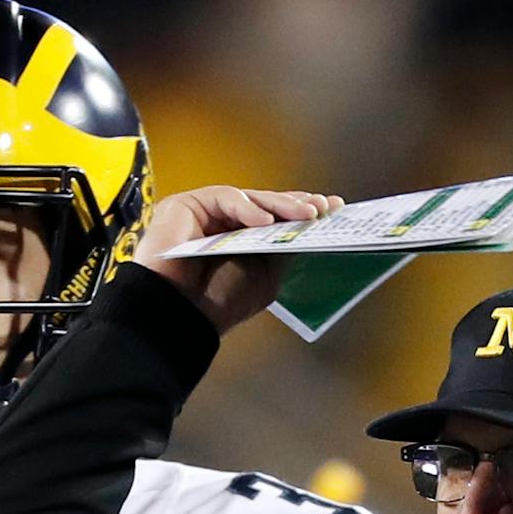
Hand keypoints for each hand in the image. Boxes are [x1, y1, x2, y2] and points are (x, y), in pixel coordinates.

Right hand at [135, 186, 343, 334]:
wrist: (180, 314)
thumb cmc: (218, 301)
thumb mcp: (265, 276)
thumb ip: (282, 249)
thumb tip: (309, 226)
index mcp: (240, 241)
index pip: (274, 220)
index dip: (301, 212)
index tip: (332, 210)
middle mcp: (223, 224)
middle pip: (265, 205)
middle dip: (296, 204)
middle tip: (323, 207)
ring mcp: (204, 212)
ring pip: (248, 199)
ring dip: (280, 204)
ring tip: (306, 215)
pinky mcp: (185, 205)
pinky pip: (222, 198)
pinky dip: (245, 207)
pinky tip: (265, 221)